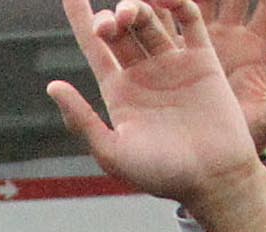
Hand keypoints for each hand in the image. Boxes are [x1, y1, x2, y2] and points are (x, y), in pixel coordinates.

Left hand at [47, 0, 265, 213]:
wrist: (213, 179)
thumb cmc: (161, 176)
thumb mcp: (112, 152)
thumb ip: (82, 119)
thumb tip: (52, 85)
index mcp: (118, 92)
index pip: (94, 47)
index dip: (80, 18)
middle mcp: (143, 73)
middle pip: (120, 29)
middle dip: (111, 17)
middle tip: (110, 24)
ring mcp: (173, 64)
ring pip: (150, 20)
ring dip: (138, 7)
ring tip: (130, 12)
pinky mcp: (203, 60)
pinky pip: (188, 20)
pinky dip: (177, 2)